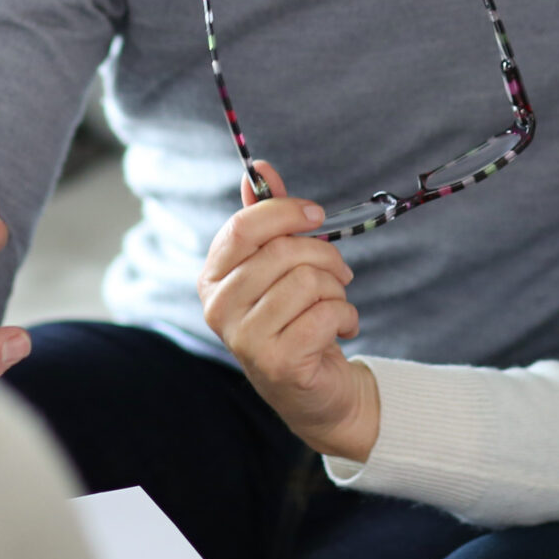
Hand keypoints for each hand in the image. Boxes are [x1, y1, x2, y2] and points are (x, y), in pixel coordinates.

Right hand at [198, 160, 378, 460]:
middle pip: (283, 252)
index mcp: (213, 278)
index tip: (317, 215)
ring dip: (337, 290)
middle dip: (324, 256)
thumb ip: (268, 217)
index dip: (287, 212)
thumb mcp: (279, 264)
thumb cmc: (295, 318)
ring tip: (335, 305)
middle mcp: (219, 308)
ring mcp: (244, 339)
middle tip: (339, 273)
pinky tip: (340, 329)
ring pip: (309, 281)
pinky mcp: (277, 362)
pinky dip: (346, 316)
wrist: (317, 391)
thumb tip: (259, 167)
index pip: (245, 227)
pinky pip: (326, 313)